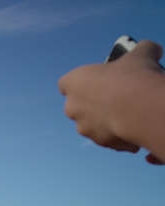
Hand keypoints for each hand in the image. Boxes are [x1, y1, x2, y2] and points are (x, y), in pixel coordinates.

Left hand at [58, 40, 162, 159]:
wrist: (140, 108)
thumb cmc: (134, 77)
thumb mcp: (141, 54)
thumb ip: (141, 50)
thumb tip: (151, 50)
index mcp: (74, 82)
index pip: (67, 82)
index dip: (83, 81)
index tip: (98, 80)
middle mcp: (72, 106)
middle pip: (79, 104)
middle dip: (94, 102)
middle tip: (116, 97)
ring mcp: (84, 127)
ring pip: (92, 122)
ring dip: (105, 119)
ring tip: (128, 112)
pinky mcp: (99, 141)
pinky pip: (108, 136)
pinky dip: (118, 133)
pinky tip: (133, 126)